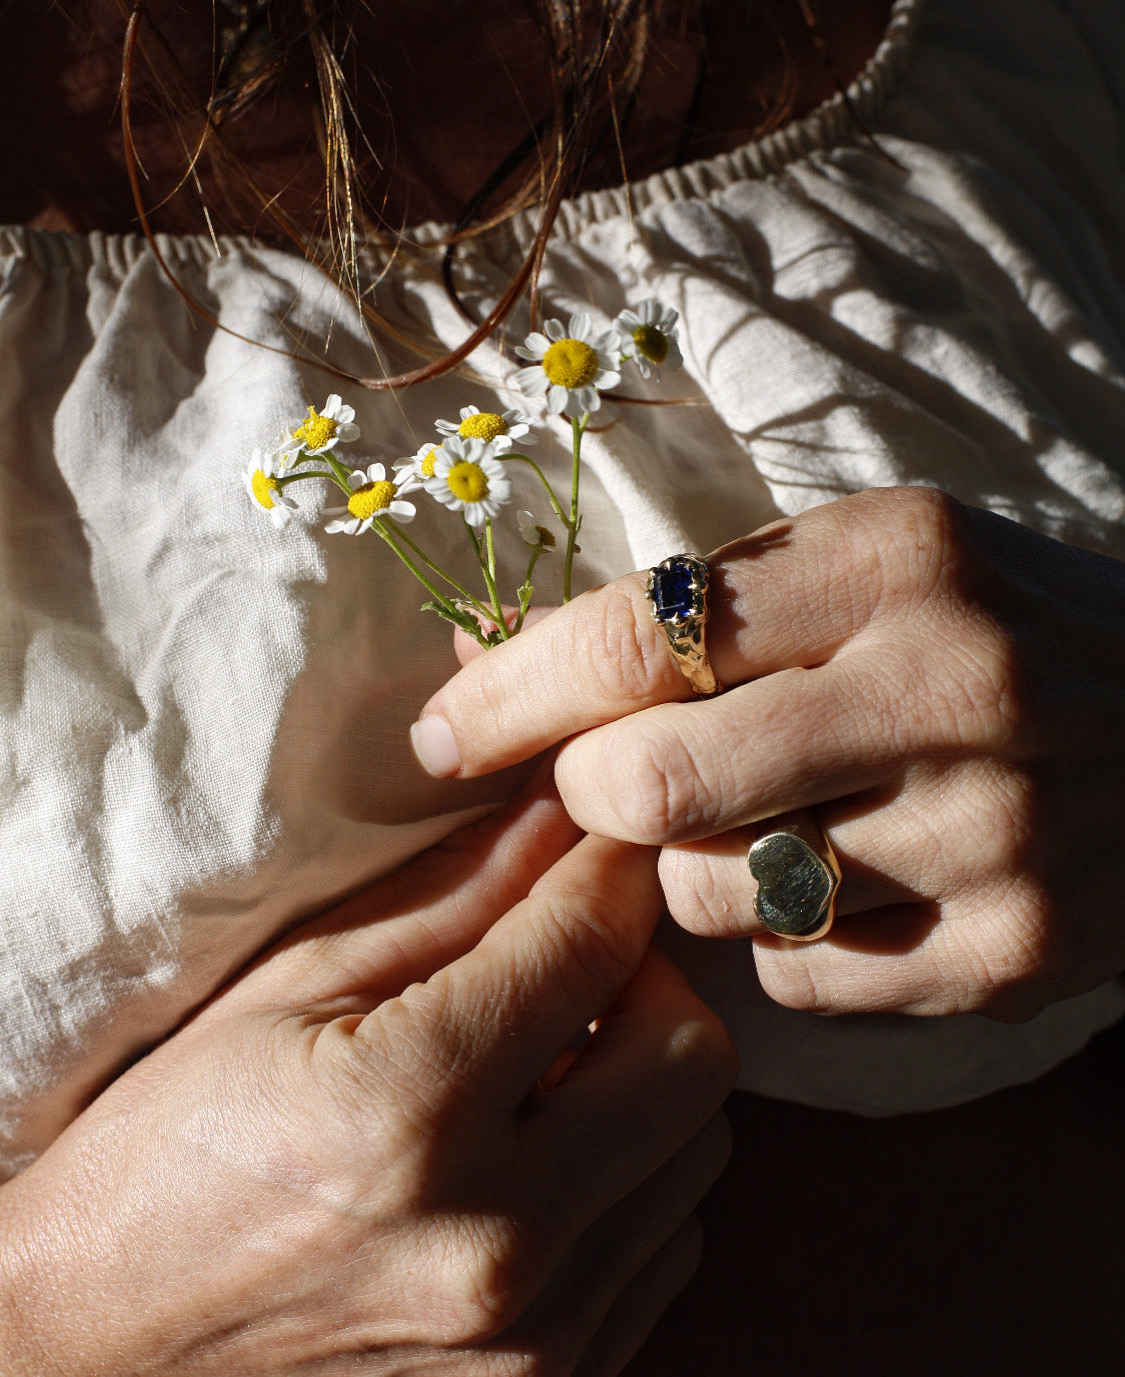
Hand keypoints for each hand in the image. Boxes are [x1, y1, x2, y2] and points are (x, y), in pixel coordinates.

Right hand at [0, 786, 736, 1375]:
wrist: (103, 1358)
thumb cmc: (171, 1157)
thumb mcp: (290, 994)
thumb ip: (449, 902)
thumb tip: (556, 816)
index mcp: (412, 1110)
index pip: (591, 944)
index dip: (608, 868)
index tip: (600, 841)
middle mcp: (498, 1237)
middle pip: (694, 1052)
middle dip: (650, 978)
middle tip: (575, 960)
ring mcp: (535, 1337)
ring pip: (699, 1151)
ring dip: (643, 1083)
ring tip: (547, 1068)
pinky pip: (664, 1246)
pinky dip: (628, 1178)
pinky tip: (539, 1158)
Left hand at [410, 487, 1124, 1020]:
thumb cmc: (983, 626)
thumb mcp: (865, 563)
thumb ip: (698, 610)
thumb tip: (489, 677)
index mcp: (896, 558)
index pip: (638, 635)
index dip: (509, 694)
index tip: (442, 735)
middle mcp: (953, 686)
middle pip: (652, 784)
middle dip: (592, 795)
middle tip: (613, 782)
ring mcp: (996, 833)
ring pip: (713, 898)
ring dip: (690, 871)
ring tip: (760, 825)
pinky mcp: (1017, 952)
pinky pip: (798, 984)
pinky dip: (778, 942)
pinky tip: (839, 886)